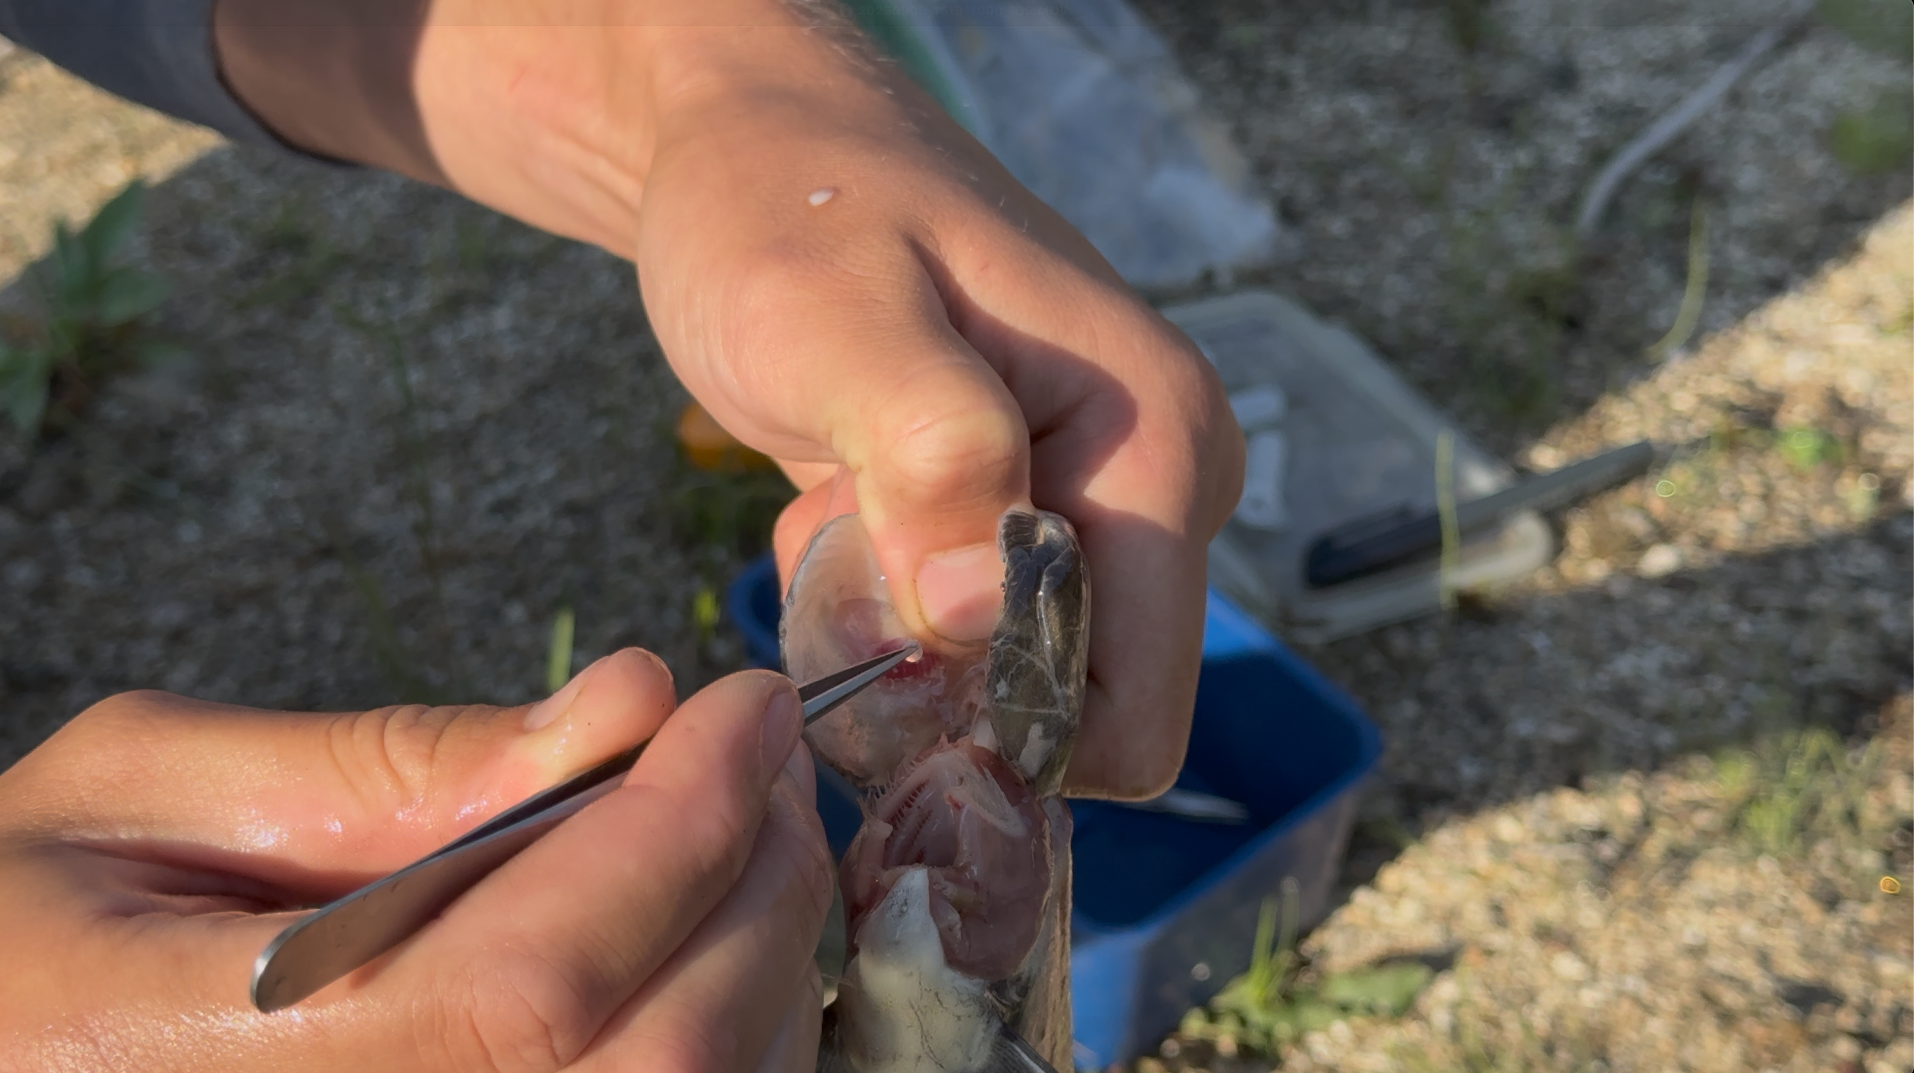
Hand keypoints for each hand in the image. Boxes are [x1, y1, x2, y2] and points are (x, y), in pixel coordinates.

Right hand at [0, 651, 831, 1071]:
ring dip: (769, 959)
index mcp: (227, 1068)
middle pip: (663, 1055)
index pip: (541, 972)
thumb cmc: (19, 929)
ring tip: (744, 835)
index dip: (680, 824)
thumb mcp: (140, 793)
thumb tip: (628, 701)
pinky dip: (738, 1036)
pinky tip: (706, 946)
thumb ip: (391, 760)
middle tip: (761, 754)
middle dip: (755, 878)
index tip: (742, 702)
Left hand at [213, 0, 1246, 799]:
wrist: (749, 146)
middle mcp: (1160, 487)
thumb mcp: (832, 315)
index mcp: (1158, 445)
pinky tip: (837, 509)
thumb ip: (929, 454)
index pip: (1129, 713)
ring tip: (831, 515)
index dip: (997, 726)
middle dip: (943, 686)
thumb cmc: (783, 207)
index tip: (878, 653)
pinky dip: (886, 613)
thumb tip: (979, 616)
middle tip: (837, 564)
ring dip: (900, 647)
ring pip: (1013, 684)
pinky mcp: (1036, 513)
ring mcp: (1101, 501)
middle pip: (1073, 712)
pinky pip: (973, 642)